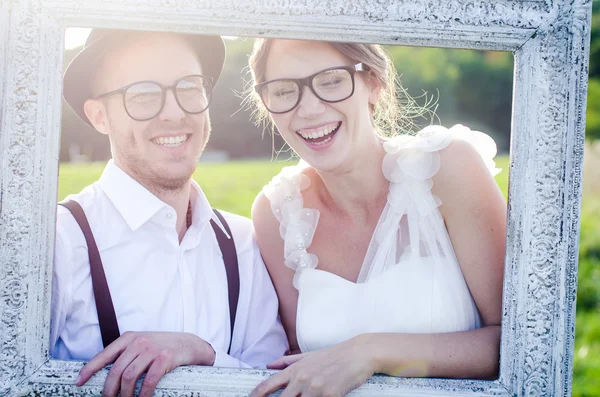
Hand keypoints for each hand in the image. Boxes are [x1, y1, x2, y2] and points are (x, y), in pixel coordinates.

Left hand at [76, 331, 214, 396]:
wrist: (188, 343)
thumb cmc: (162, 347)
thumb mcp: (142, 344)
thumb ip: (126, 353)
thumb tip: (107, 374)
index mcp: (129, 338)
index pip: (104, 355)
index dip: (89, 370)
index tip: (78, 383)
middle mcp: (138, 342)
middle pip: (116, 370)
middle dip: (108, 390)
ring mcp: (152, 350)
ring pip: (129, 376)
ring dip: (125, 395)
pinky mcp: (164, 358)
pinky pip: (148, 381)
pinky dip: (142, 394)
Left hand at [250, 336, 375, 396]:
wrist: (358, 354)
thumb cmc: (335, 355)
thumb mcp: (309, 356)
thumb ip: (288, 361)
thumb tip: (269, 364)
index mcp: (294, 370)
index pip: (267, 385)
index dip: (256, 395)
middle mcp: (301, 379)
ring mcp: (315, 388)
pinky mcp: (329, 396)